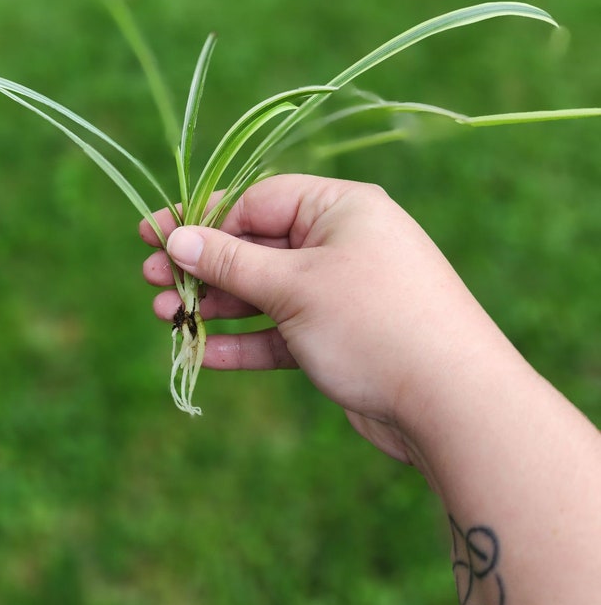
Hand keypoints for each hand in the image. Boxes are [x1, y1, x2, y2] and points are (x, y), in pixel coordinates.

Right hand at [141, 174, 514, 465]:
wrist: (452, 405)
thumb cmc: (373, 323)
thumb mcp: (293, 286)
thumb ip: (230, 261)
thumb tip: (176, 237)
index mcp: (340, 208)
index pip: (257, 199)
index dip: (202, 218)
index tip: (152, 236)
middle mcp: (342, 243)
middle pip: (257, 246)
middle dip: (203, 266)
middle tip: (151, 282)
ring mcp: (342, 293)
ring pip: (265, 292)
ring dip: (218, 305)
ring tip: (167, 319)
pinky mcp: (340, 338)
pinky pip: (282, 332)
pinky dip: (246, 340)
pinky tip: (204, 353)